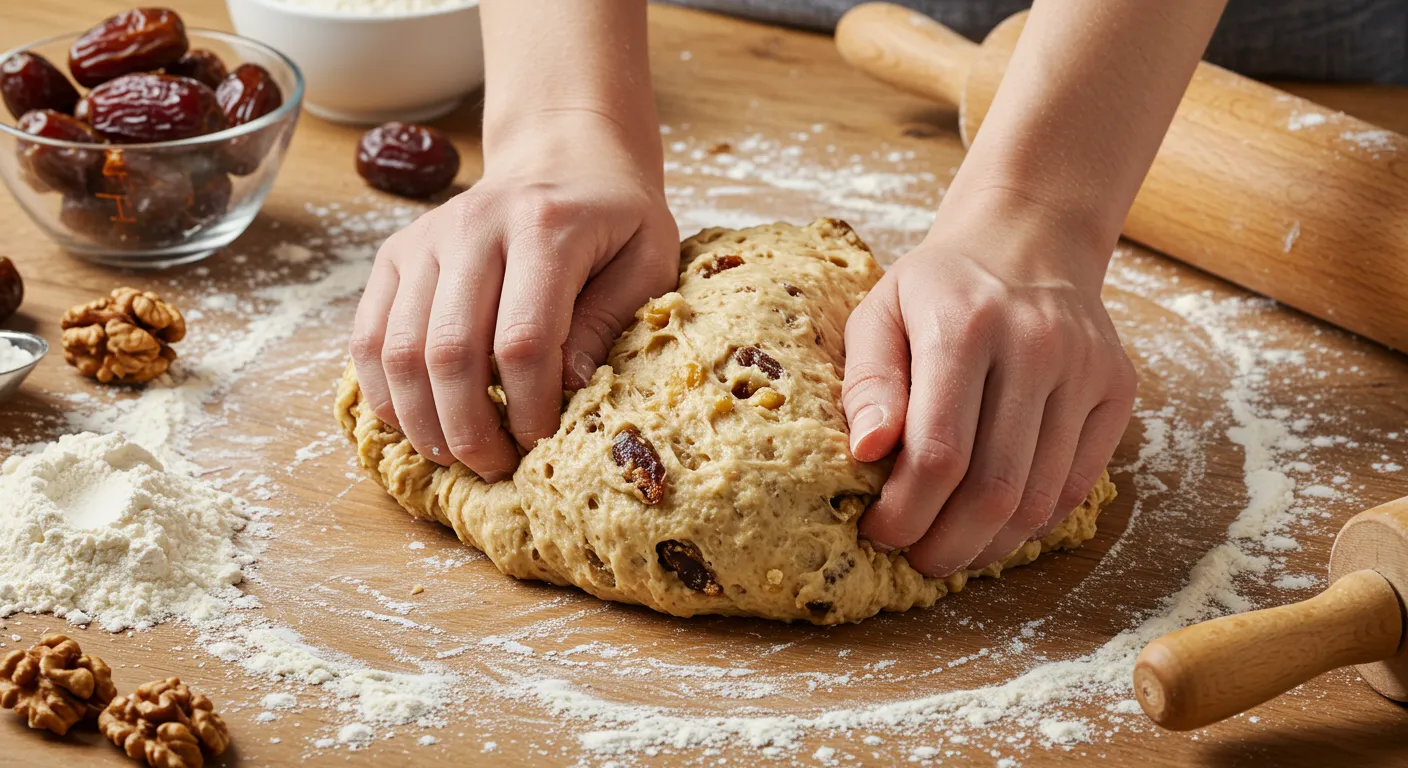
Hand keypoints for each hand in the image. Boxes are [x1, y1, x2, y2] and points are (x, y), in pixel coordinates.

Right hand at [350, 112, 679, 480]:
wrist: (563, 155)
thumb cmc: (614, 218)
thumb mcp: (647, 259)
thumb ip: (612, 320)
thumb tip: (565, 388)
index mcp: (545, 226)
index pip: (523, 339)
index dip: (528, 407)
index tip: (543, 443)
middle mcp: (474, 226)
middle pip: (450, 350)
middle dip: (470, 427)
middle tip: (495, 466)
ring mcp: (425, 239)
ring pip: (399, 351)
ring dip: (423, 420)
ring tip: (457, 455)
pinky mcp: (395, 255)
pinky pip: (368, 337)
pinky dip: (385, 392)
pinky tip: (418, 423)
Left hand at [842, 192, 1135, 576]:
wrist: (1029, 240)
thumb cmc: (938, 289)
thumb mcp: (880, 314)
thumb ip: (868, 383)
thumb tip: (867, 454)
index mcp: (964, 326)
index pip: (938, 452)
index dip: (906, 512)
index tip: (878, 532)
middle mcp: (1035, 346)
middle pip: (994, 488)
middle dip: (947, 544)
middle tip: (915, 560)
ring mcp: (1086, 370)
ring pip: (1039, 498)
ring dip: (990, 546)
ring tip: (951, 552)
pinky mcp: (1117, 390)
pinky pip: (1077, 485)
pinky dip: (1034, 523)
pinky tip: (996, 526)